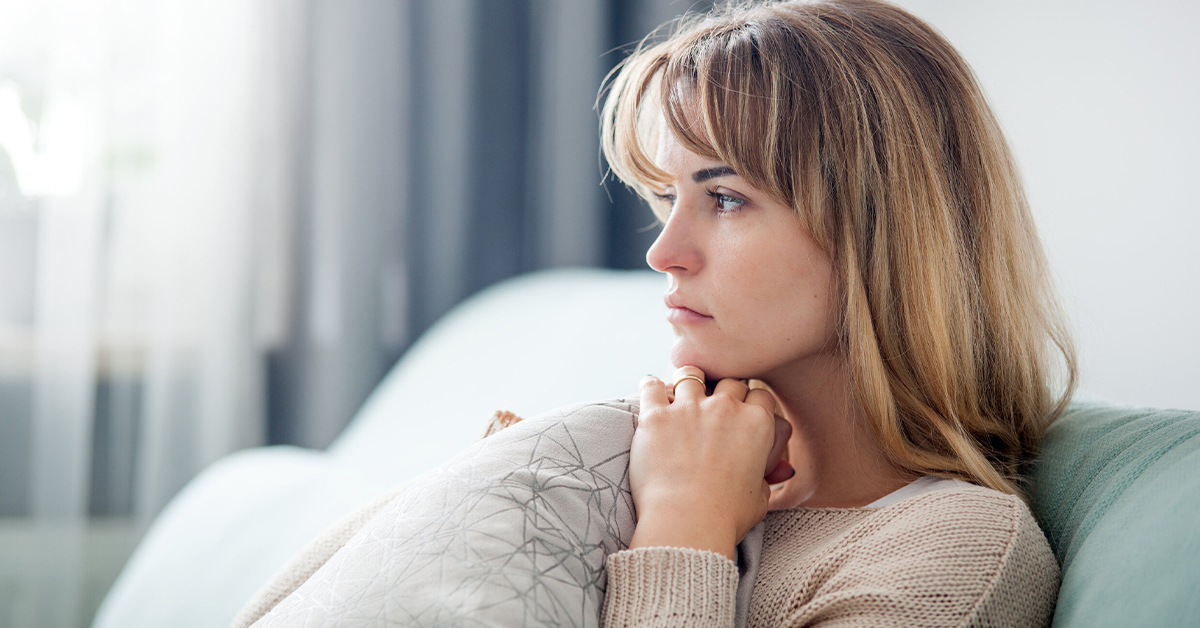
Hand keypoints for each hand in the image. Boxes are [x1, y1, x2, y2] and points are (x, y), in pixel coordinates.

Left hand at [628, 366, 792, 558]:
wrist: (687, 522)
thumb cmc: (725, 516)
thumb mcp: (760, 498)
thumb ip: (766, 476)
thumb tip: (777, 471)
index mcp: (757, 423)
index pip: (760, 395)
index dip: (751, 402)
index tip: (742, 412)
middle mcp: (726, 408)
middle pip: (729, 382)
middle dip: (723, 391)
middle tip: (713, 407)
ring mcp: (690, 408)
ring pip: (691, 374)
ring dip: (688, 382)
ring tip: (681, 394)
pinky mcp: (657, 415)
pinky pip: (651, 386)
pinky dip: (651, 388)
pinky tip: (652, 395)